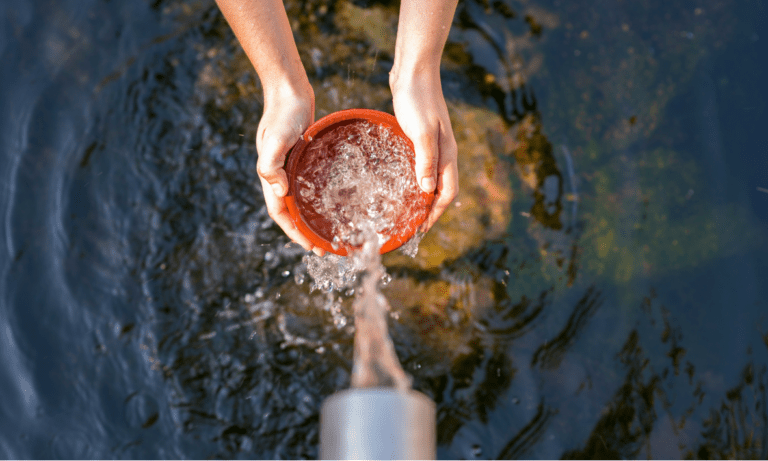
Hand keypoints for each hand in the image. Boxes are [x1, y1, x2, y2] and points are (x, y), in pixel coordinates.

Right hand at [256, 84, 324, 254]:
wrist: (289, 91)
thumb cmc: (283, 114)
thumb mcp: (275, 139)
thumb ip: (271, 165)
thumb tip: (280, 192)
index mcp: (272, 176)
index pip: (281, 213)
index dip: (294, 232)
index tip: (311, 247)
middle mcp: (280, 176)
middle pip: (291, 212)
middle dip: (306, 232)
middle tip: (325, 248)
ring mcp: (291, 168)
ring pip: (301, 201)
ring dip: (312, 218)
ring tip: (329, 232)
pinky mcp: (303, 159)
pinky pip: (310, 185)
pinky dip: (318, 198)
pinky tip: (333, 203)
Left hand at [391, 70, 458, 231]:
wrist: (414, 71)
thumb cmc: (417, 99)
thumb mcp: (421, 132)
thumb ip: (425, 160)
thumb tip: (427, 191)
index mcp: (447, 154)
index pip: (447, 193)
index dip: (436, 213)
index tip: (421, 230)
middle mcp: (443, 153)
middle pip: (441, 189)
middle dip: (430, 210)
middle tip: (411, 226)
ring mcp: (433, 145)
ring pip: (431, 179)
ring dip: (422, 197)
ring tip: (405, 211)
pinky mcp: (420, 137)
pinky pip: (420, 166)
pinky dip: (414, 180)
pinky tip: (399, 183)